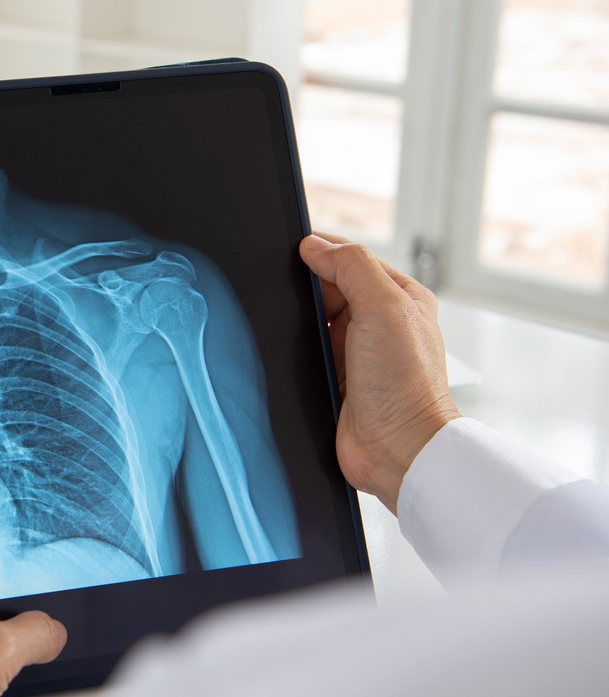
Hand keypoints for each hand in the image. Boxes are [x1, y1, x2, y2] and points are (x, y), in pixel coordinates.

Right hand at [299, 233, 460, 512]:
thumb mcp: (385, 308)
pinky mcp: (332, 376)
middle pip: (325, 287)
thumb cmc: (406, 385)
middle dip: (304, 290)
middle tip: (290, 297)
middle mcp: (377, 321)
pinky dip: (292, 349)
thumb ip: (352, 268)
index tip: (292, 251)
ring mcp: (353, 350)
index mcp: (398, 296)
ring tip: (299, 333)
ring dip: (298, 323)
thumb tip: (314, 246)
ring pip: (310, 319)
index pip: (350, 258)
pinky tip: (290, 353)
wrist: (396, 450)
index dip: (320, 252)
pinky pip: (302, 351)